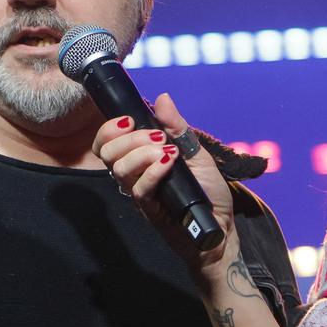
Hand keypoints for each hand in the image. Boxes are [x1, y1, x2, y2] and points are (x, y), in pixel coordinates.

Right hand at [92, 94, 235, 280]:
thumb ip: (177, 128)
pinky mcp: (150, 211)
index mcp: (140, 159)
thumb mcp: (196, 152)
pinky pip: (139, 189)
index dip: (110, 129)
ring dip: (143, 153)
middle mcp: (135, 176)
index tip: (129, 119)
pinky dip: (153, 170)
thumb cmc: (208, 192)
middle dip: (131, 138)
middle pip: (108, 153)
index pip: (106, 143)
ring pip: (120, 169)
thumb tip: (162, 98)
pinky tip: (169, 163)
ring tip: (169, 153)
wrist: (220, 227)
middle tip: (158, 138)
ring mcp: (141, 194)